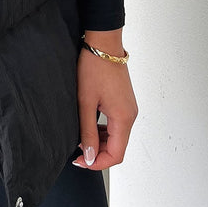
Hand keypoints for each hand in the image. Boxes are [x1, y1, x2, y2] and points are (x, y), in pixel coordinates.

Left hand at [72, 35, 137, 169]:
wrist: (102, 43)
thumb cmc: (94, 67)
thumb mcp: (85, 102)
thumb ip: (87, 131)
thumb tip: (89, 156)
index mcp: (124, 118)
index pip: (116, 154)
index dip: (98, 163)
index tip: (80, 161)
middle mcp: (130, 115)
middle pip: (118, 147)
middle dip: (98, 153)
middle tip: (77, 151)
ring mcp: (129, 108)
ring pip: (117, 137)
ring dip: (100, 142)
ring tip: (81, 137)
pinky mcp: (124, 102)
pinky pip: (116, 124)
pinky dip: (104, 130)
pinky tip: (89, 125)